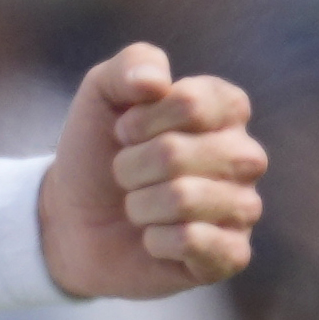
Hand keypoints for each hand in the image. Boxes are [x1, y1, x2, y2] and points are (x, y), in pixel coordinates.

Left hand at [45, 44, 263, 299]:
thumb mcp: (102, 93)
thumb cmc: (98, 150)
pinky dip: (156, 240)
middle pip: (179, 153)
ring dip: (139, 204)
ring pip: (184, 199)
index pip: (192, 102)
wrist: (74, 218)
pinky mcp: (231, 254)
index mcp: (226, 110)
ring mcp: (242, 207)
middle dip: (132, 165)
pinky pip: (196, 242)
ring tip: (137, 206)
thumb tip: (157, 82)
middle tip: (125, 174)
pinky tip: (153, 239)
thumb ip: (132, 64)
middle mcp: (245, 157)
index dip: (144, 119)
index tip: (124, 130)